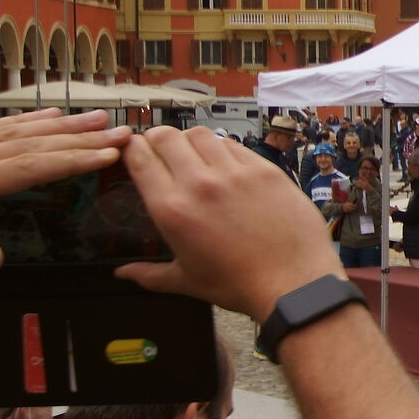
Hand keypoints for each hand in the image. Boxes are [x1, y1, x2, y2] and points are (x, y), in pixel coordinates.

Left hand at [0, 110, 129, 293]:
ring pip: (7, 130)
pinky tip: (42, 117)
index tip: (108, 154)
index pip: (23, 168)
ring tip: (93, 117)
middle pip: (23, 141)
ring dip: (54, 123)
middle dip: (76, 136)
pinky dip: (19, 122)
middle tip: (117, 129)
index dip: (70, 160)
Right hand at [115, 126, 346, 321]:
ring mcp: (235, 173)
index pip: (139, 156)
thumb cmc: (241, 285)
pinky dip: (223, 148)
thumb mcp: (187, 281)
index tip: (134, 150)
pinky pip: (235, 145)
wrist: (296, 284)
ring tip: (194, 154)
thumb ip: (149, 274)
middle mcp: (200, 184)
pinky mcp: (265, 170)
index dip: (132, 148)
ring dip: (191, 140)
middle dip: (158, 139)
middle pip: (166, 136)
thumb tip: (123, 274)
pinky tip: (226, 163)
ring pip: (201, 134)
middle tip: (162, 150)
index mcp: (172, 208)